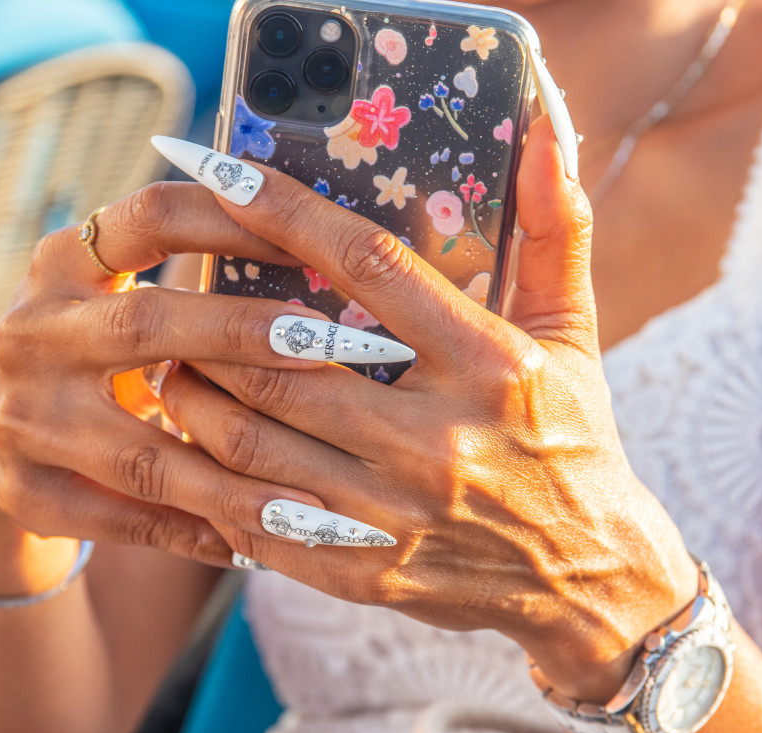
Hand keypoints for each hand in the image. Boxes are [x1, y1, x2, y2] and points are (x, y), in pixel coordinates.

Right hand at [0, 182, 347, 570]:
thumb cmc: (84, 353)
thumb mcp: (108, 298)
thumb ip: (185, 281)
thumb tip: (323, 262)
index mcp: (64, 265)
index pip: (151, 218)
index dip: (234, 223)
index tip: (314, 241)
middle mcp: (34, 332)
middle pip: (145, 325)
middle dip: (244, 335)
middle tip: (331, 345)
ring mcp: (23, 419)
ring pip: (144, 455)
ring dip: (235, 480)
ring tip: (316, 497)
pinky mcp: (28, 492)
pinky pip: (132, 520)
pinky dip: (203, 532)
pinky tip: (268, 540)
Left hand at [156, 118, 698, 701]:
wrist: (587, 575)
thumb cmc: (569, 437)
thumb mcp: (571, 333)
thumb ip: (556, 230)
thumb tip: (544, 128)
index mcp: (488, 364)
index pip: (368, 265)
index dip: (285, 213)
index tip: (222, 173)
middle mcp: (439, 439)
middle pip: (280, 361)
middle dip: (209, 326)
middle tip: (178, 303)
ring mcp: (398, 513)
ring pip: (252, 445)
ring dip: (193, 399)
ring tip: (174, 371)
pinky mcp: (366, 569)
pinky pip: (258, 520)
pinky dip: (213, 481)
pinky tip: (197, 454)